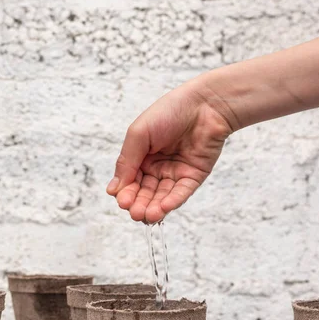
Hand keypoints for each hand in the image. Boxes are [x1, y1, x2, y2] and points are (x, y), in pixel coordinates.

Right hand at [106, 82, 233, 222]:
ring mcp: (175, 172)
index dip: (125, 192)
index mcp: (140, 155)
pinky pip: (181, 192)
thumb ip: (126, 161)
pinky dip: (172, 201)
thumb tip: (113, 189)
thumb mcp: (139, 134)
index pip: (129, 180)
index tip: (121, 201)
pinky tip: (163, 209)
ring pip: (161, 196)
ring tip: (148, 216)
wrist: (205, 104)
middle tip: (134, 212)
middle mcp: (156, 166)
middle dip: (138, 203)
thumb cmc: (169, 112)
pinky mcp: (193, 176)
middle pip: (144, 191)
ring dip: (154, 207)